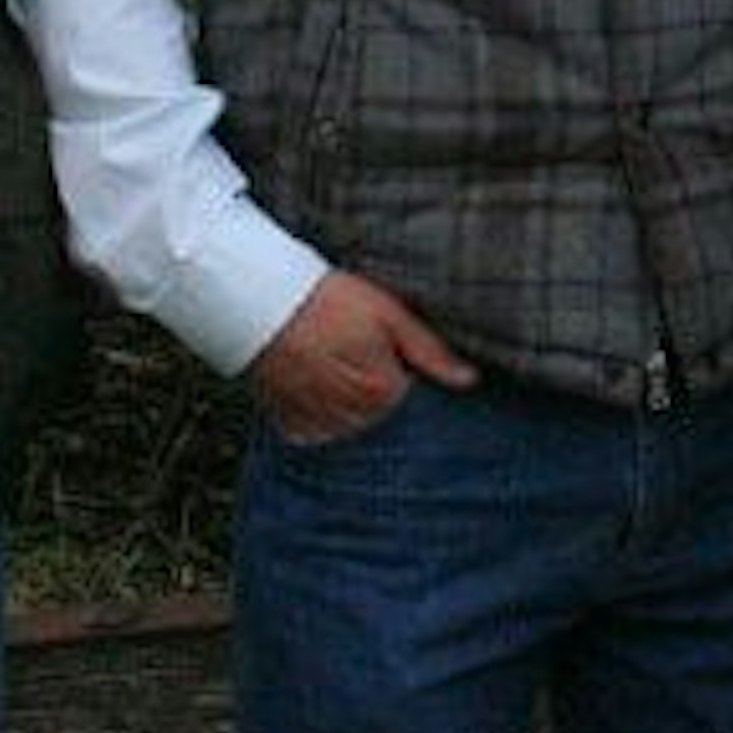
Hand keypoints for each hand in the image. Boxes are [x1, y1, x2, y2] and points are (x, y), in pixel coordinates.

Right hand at [246, 270, 471, 443]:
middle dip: (375, 391)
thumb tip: (469, 380)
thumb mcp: (389, 314)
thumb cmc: (330, 300)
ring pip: (349, 428)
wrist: (263, 299)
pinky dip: (319, 416)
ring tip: (332, 366)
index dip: (401, 371)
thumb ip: (430, 351)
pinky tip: (314, 385)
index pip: (409, 399)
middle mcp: (352, 417)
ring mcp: (318, 424)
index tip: (385, 350)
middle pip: (381, 417)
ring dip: (348, 407)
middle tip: (355, 353)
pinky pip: (315, 433)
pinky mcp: (289, 423)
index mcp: (383, 393)